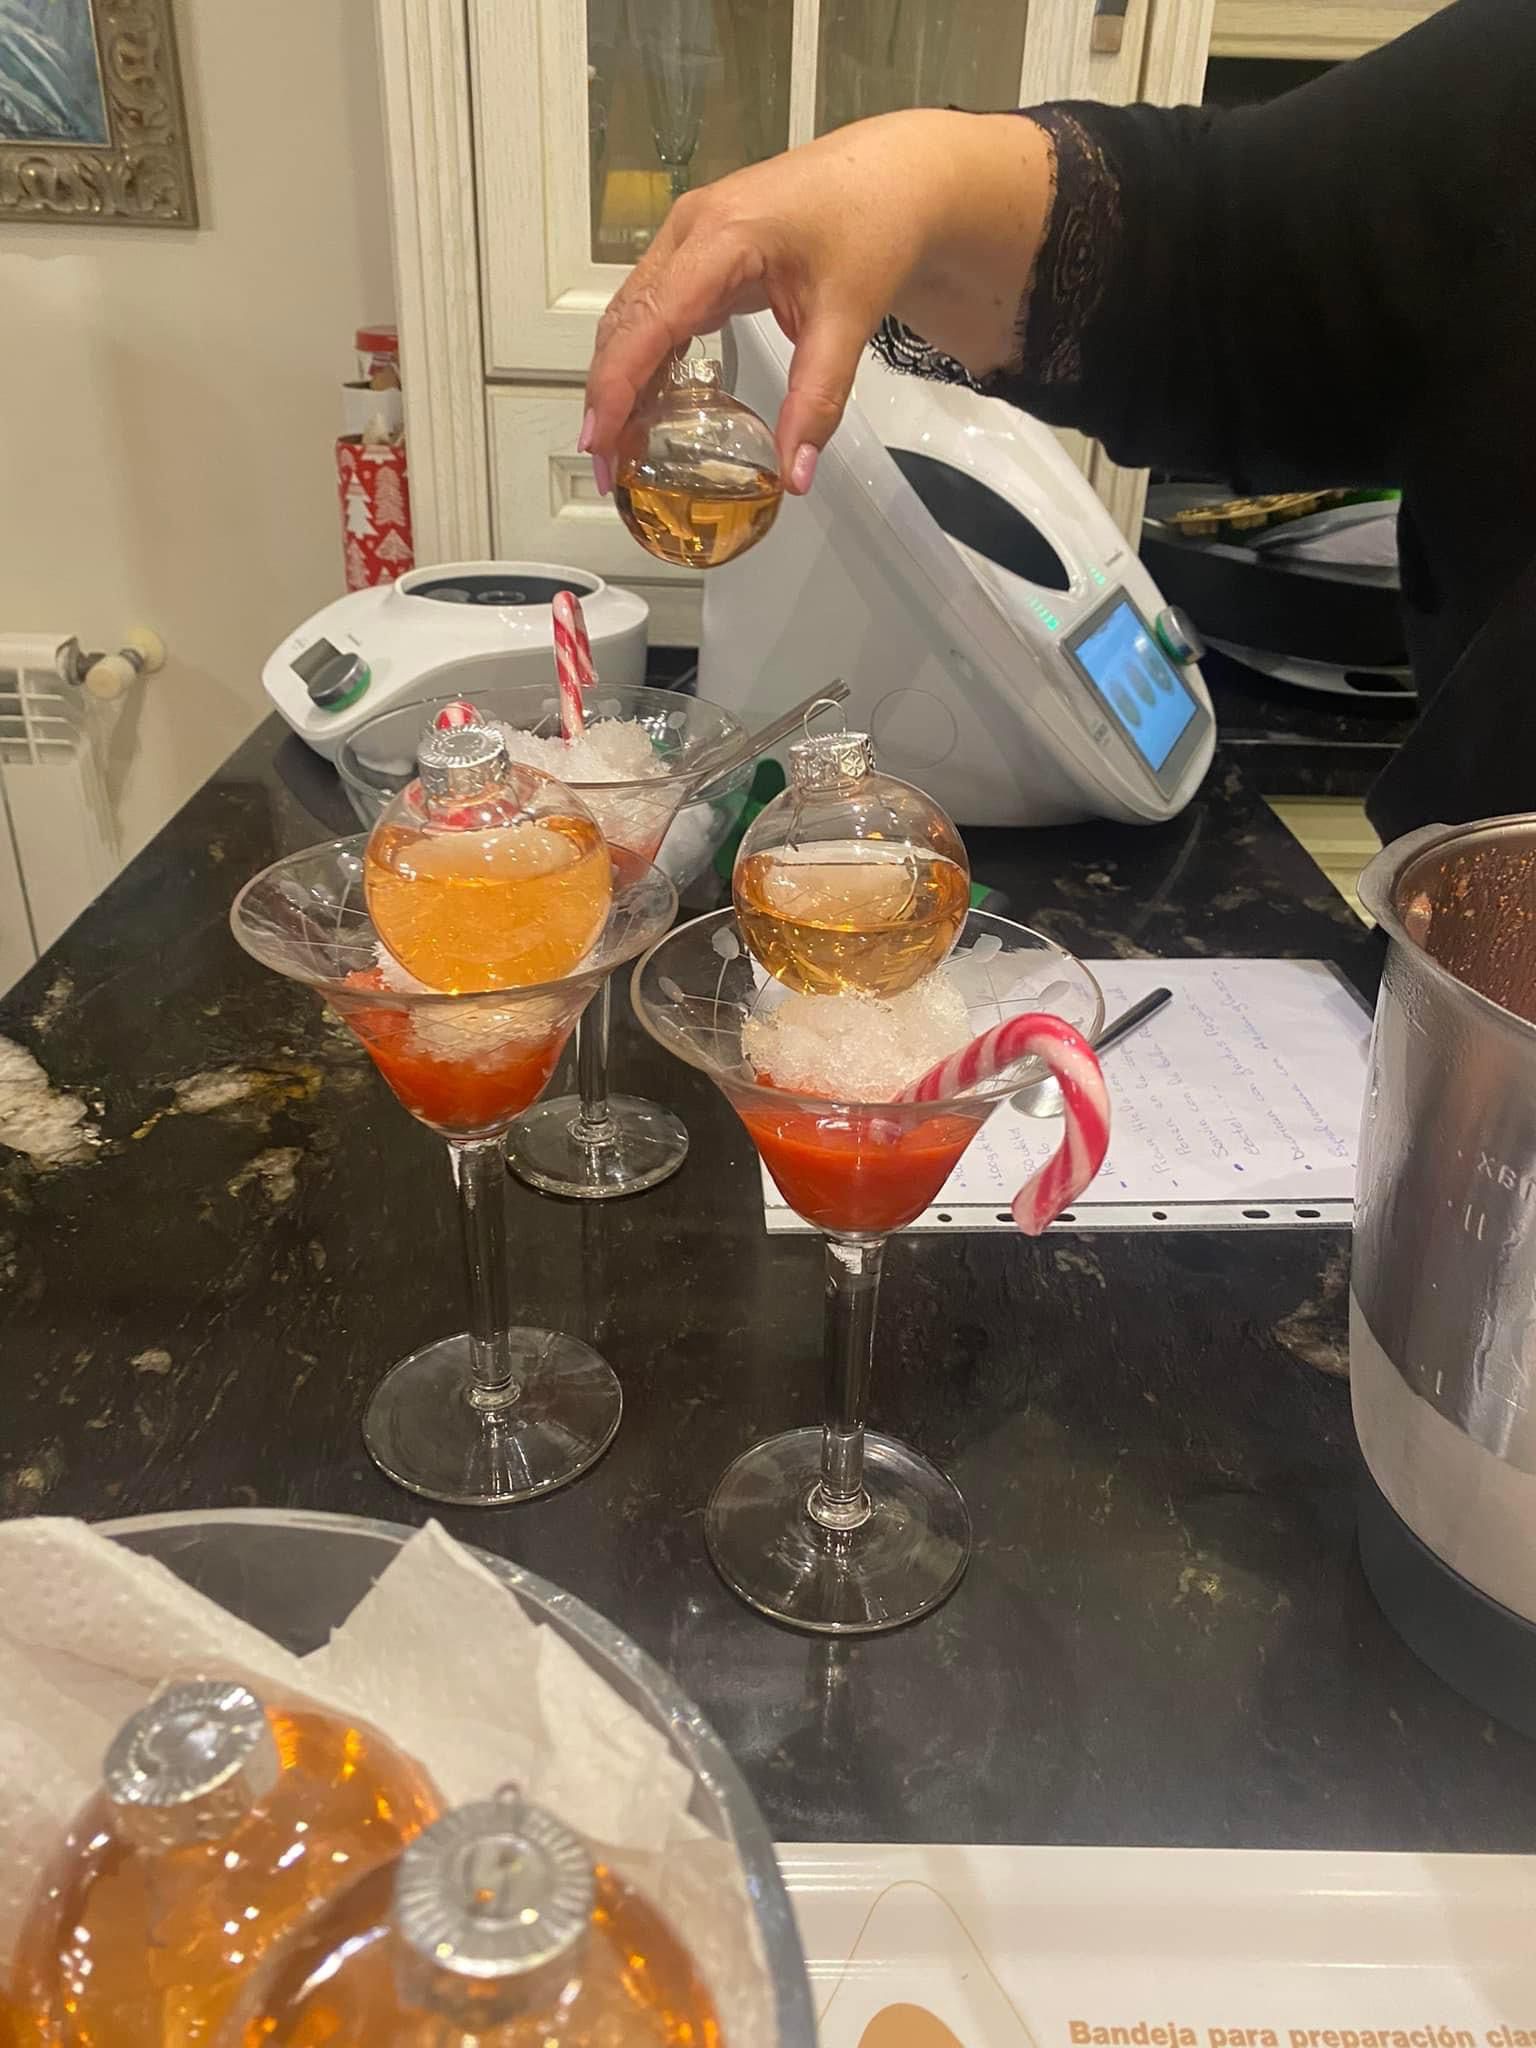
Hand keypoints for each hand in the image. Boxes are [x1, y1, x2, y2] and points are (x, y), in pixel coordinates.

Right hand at [580, 110, 1051, 495]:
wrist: (895, 176)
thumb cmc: (873, 224)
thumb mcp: (849, 318)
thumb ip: (818, 400)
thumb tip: (796, 476)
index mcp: (722, 236)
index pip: (650, 320)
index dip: (616, 386)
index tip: (599, 440)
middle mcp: (691, 229)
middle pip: (625, 319)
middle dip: (606, 393)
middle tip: (603, 463)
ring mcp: (690, 237)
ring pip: (633, 314)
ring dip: (618, 378)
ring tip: (617, 445)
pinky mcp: (700, 251)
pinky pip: (657, 308)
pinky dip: (644, 358)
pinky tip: (648, 404)